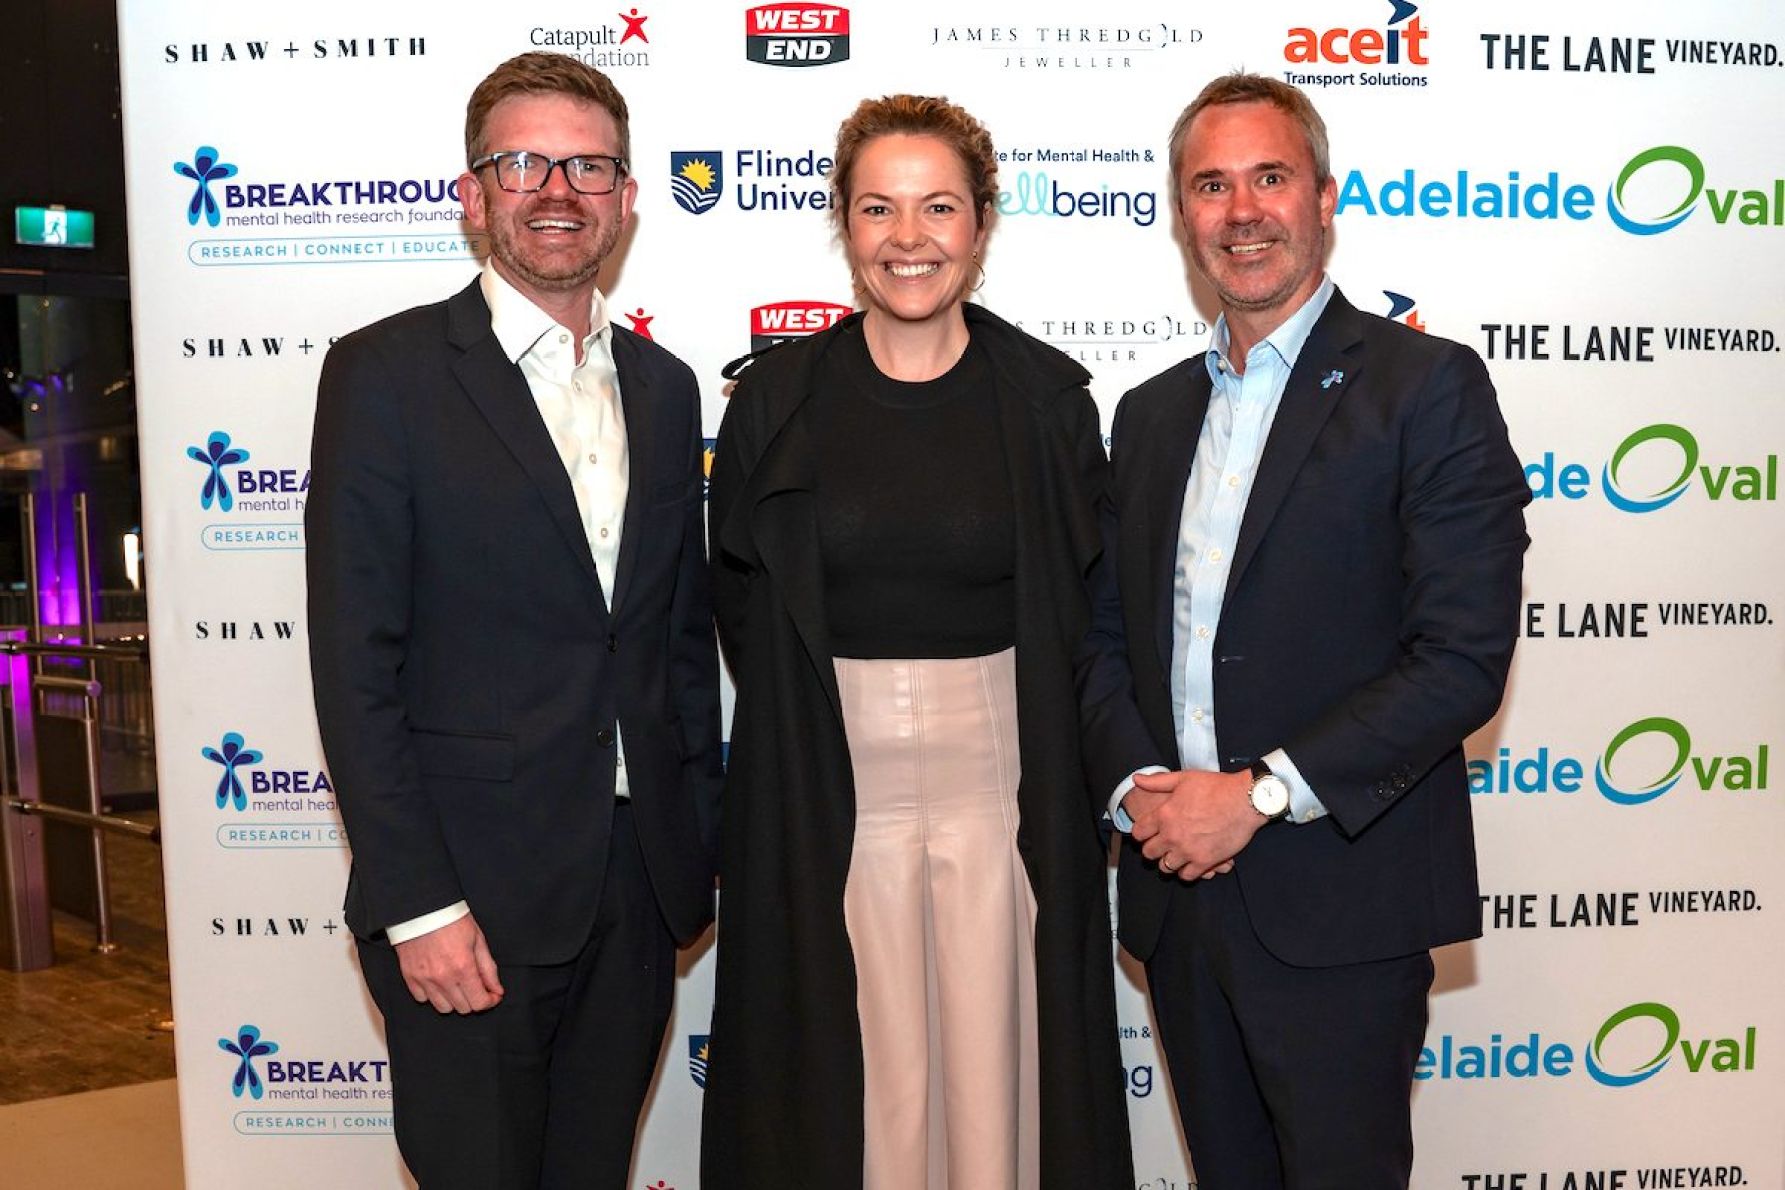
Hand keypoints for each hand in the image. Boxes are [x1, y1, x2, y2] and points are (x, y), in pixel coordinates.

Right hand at [394, 912, 504, 1013]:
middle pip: (463, 1008)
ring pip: (443, 1008)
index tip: (492, 995)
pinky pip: (423, 999)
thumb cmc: (452, 919)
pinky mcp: (410, 977)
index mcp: (463, 967)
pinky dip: (432, 994)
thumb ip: (488, 969)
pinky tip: (438, 981)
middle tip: (475, 984)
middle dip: (474, 999)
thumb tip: (497, 990)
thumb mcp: (478, 940)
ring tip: (457, 983)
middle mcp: (443, 978)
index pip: (479, 1003)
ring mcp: (424, 979)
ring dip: (454, 1000)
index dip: (490, 1001)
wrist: (423, 908)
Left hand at [1125, 768, 1262, 880]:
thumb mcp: (1183, 778)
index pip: (1139, 833)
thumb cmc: (1216, 787)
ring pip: (1165, 867)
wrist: (1245, 800)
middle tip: (1160, 845)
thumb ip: (1157, 781)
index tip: (1147, 833)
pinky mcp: (1205, 861)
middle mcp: (1172, 835)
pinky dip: (1185, 872)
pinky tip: (1189, 864)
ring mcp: (1188, 850)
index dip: (1141, 833)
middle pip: (1149, 853)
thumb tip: (1136, 780)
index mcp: (1164, 814)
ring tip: (1174, 855)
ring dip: (1168, 861)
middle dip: (1152, 849)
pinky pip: (1186, 876)